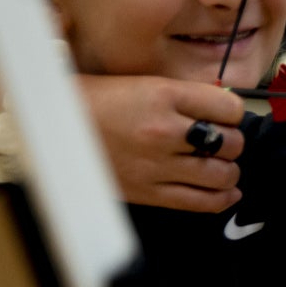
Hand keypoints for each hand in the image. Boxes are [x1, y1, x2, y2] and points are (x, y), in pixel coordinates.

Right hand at [78, 75, 244, 212]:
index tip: (224, 116)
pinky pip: (201, 202)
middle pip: (231, 143)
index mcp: (163, 96)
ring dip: (228, 170)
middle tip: (220, 141)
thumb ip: (184, 97)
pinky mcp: (148, 193)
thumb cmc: (96, 100)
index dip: (232, 113)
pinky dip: (222, 198)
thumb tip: (224, 107)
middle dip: (232, 142)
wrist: (52, 126)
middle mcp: (164, 131)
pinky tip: (227, 191)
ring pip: (222, 174)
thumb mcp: (143, 84)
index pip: (230, 109)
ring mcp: (157, 165)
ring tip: (220, 165)